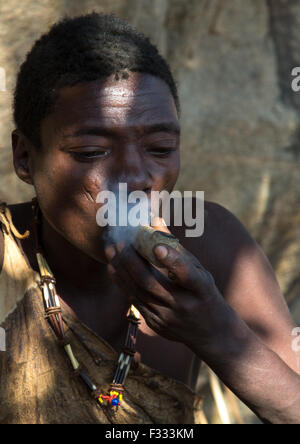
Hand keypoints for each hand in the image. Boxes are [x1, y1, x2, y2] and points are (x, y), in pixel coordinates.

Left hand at [105, 226, 228, 351]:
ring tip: (111, 249)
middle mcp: (184, 306)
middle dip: (131, 260)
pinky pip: (134, 300)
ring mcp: (168, 318)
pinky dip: (122, 281)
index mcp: (202, 291)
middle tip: (119, 241)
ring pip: (138, 292)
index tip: (157, 244)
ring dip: (121, 269)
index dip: (173, 260)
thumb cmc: (205, 294)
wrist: (211, 333)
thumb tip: (157, 221)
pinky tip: (114, 266)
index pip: (188, 276)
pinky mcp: (156, 324)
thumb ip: (178, 250)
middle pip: (151, 284)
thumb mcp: (200, 272)